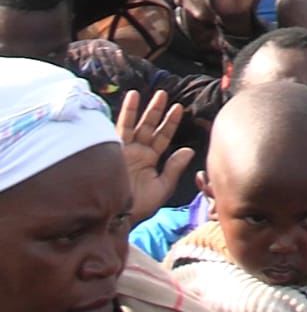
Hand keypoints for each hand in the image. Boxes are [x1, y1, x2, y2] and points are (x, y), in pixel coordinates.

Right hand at [117, 91, 193, 222]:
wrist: (114, 217)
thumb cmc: (138, 207)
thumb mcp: (162, 187)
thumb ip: (174, 168)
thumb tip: (189, 150)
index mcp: (150, 160)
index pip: (162, 137)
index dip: (170, 123)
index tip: (178, 108)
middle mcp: (137, 152)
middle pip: (149, 127)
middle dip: (156, 111)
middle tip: (164, 94)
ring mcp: (124, 150)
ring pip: (135, 125)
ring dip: (142, 109)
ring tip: (150, 94)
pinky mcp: (112, 150)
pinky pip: (120, 128)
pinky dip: (126, 113)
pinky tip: (131, 98)